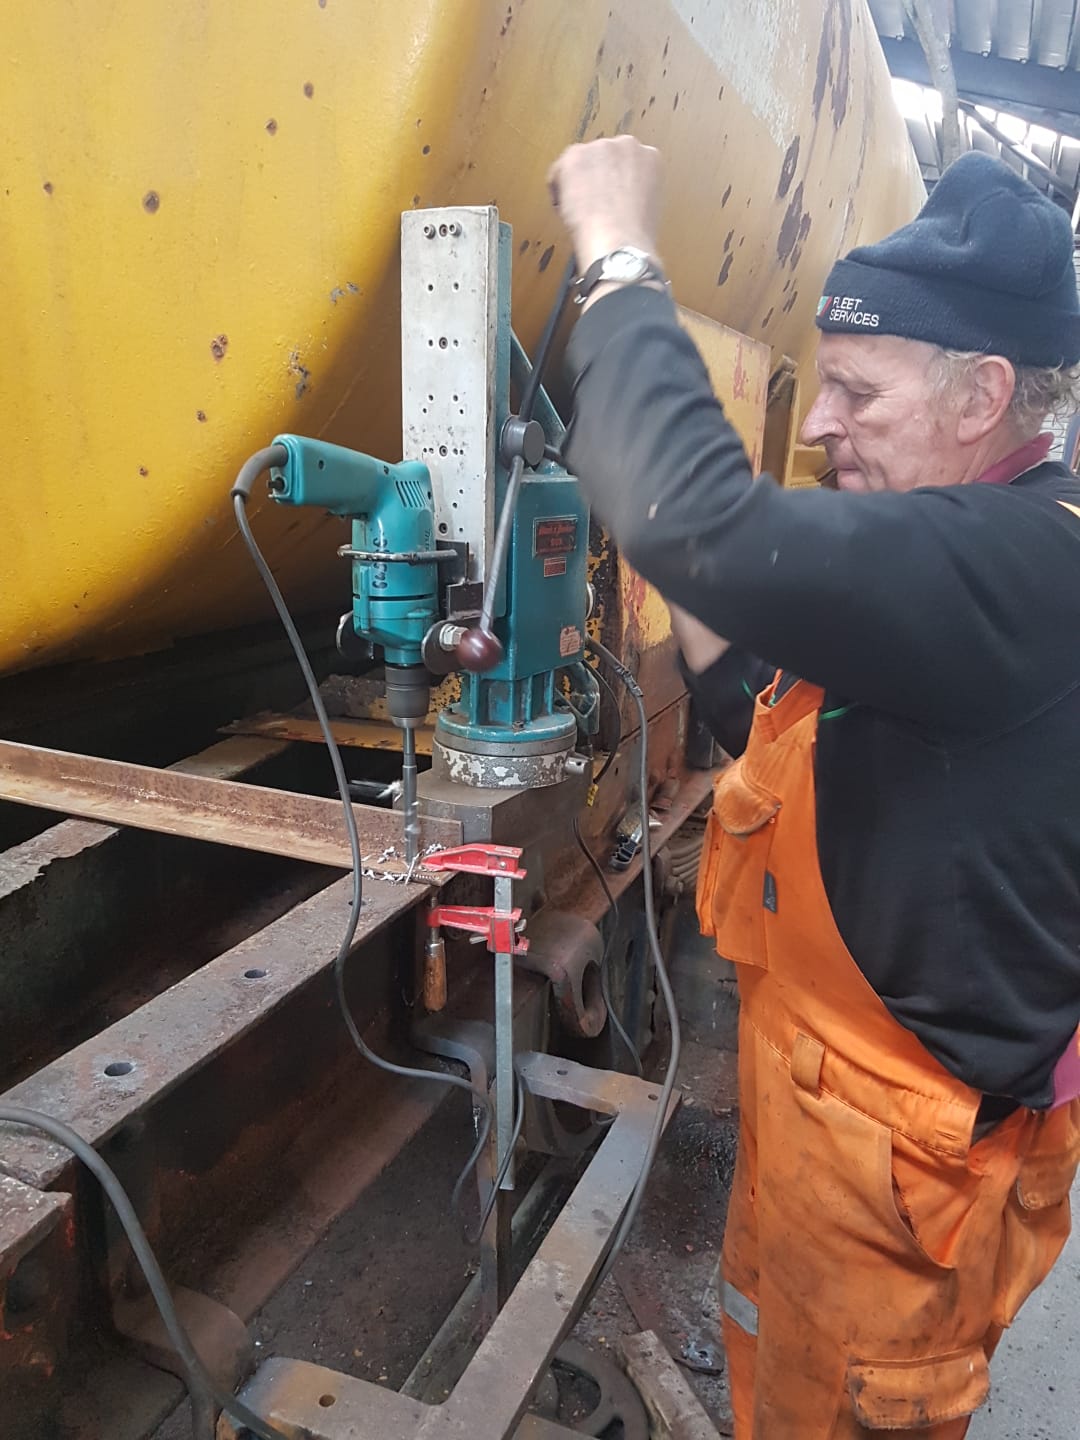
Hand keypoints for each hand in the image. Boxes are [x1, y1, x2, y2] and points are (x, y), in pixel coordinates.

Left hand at [547, 136, 662, 271]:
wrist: (618, 241)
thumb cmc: (633, 235)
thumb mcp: (648, 205)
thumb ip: (634, 190)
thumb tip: (618, 195)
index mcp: (649, 158)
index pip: (625, 162)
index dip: (613, 182)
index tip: (608, 196)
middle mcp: (627, 145)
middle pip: (602, 158)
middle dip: (595, 178)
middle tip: (592, 204)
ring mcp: (601, 148)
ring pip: (580, 162)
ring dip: (576, 184)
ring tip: (581, 211)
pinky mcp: (576, 156)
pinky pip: (558, 172)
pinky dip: (558, 191)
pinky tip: (568, 211)